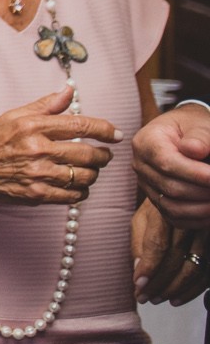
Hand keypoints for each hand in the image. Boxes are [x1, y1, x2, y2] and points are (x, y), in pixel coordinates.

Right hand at [0, 84, 116, 207]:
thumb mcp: (12, 116)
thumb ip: (45, 105)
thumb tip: (69, 91)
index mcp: (33, 126)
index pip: (80, 124)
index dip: (104, 129)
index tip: (115, 133)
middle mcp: (38, 149)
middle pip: (89, 153)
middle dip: (103, 155)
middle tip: (103, 154)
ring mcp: (38, 174)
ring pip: (85, 176)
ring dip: (93, 173)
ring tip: (88, 169)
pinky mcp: (37, 194)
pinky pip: (73, 195)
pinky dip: (81, 191)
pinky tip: (75, 184)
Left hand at [133, 198, 209, 305]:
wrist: (185, 197)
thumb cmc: (159, 210)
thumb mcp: (143, 219)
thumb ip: (139, 243)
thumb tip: (138, 272)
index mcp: (167, 212)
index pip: (158, 244)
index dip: (148, 267)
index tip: (138, 285)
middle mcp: (191, 222)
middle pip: (176, 259)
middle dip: (158, 283)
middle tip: (144, 297)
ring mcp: (206, 234)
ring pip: (194, 268)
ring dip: (174, 289)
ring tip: (157, 299)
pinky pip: (207, 273)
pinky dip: (192, 291)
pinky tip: (176, 299)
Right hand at [134, 105, 209, 226]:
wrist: (183, 133)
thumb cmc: (192, 127)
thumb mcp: (198, 124)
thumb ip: (199, 136)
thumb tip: (194, 150)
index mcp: (145, 142)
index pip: (166, 163)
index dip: (195, 174)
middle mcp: (140, 166)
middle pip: (171, 187)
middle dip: (204, 192)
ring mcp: (147, 185)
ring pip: (172, 206)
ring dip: (202, 208)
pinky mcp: (157, 199)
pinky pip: (174, 217)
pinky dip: (197, 220)